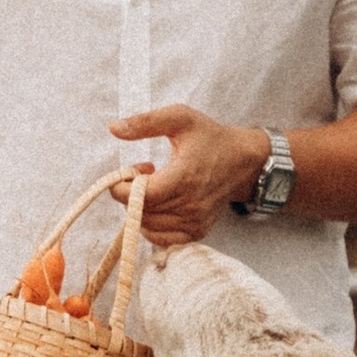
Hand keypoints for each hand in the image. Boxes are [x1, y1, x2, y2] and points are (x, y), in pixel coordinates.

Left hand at [108, 103, 271, 246]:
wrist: (243, 162)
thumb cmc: (211, 138)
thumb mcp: (180, 118)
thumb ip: (146, 122)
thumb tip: (113, 128)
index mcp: (185, 177)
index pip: (141, 196)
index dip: (122, 187)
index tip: (127, 172)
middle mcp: (191, 205)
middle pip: (141, 211)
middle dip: (131, 194)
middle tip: (143, 174)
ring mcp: (195, 222)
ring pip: (147, 226)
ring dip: (140, 208)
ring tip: (154, 187)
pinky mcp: (197, 232)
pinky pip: (160, 238)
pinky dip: (151, 224)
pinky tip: (160, 205)